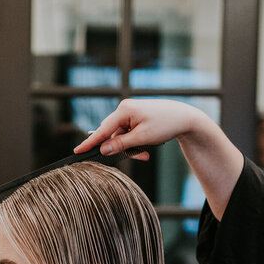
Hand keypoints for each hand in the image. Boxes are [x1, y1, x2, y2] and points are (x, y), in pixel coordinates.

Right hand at [76, 98, 214, 159]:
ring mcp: (130, 112)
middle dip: (123, 148)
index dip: (90, 143)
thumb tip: (103, 149)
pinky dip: (136, 142)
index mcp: (124, 110)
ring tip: (148, 151)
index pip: (102, 130)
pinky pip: (129, 133)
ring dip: (133, 147)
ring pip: (122, 137)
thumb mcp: (142, 138)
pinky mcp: (136, 117)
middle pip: (113, 135)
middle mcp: (124, 109)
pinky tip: (148, 145)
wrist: (185, 118)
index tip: (77, 151)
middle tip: (141, 155)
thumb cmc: (165, 124)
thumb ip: (120, 145)